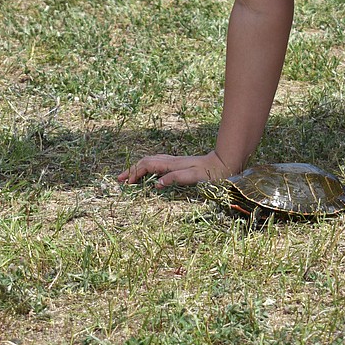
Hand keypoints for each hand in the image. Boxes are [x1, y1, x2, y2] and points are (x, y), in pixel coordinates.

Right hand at [117, 151, 232, 187]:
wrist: (225, 163)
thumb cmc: (211, 173)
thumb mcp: (194, 177)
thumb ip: (175, 178)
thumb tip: (156, 184)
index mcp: (172, 164)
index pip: (147, 166)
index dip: (134, 173)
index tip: (125, 183)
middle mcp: (171, 161)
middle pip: (145, 161)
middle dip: (132, 170)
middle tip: (119, 180)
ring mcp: (174, 161)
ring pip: (151, 161)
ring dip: (138, 168)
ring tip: (129, 177)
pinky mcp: (179, 164)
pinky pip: (157, 163)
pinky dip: (147, 168)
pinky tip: (147, 173)